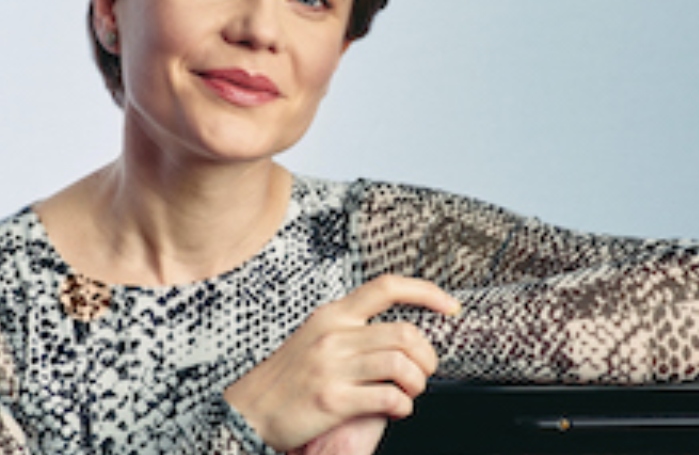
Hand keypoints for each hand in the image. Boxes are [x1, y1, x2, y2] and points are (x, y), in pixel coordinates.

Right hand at [224, 275, 459, 451]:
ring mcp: (332, 367)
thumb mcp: (316, 338)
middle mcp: (334, 335)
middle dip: (427, 356)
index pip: (387, 287)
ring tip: (409, 393)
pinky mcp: (332, 399)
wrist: (247, 411)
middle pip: (404, 333)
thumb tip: (398, 335)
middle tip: (425, 372)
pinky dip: (403, 406)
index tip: (450, 306)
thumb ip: (352, 330)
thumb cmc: (287, 379)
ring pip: (401, 364)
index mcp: (333, 315)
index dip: (426, 292)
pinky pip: (388, 397)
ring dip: (417, 383)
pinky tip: (397, 410)